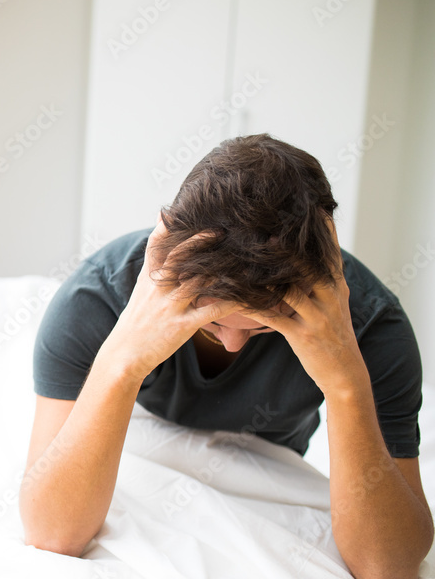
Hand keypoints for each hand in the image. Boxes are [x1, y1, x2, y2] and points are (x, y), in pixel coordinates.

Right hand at [103, 219, 241, 380]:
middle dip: (199, 241)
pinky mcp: (181, 326)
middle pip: (178, 257)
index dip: (168, 226)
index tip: (180, 209)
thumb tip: (163, 239)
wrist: (124, 355)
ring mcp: (169, 306)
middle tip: (221, 229)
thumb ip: (155, 267)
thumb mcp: (141, 292)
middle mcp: (157, 288)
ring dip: (221, 268)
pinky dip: (229, 301)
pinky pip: (210, 311)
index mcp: (148, 279)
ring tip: (242, 258)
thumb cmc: (136, 323)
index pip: (155, 245)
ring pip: (198, 281)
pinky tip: (246, 295)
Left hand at [240, 222, 367, 395]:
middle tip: (265, 230)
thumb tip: (304, 254)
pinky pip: (272, 318)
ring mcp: (318, 317)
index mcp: (337, 286)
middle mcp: (330, 297)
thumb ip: (319, 278)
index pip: (329, 252)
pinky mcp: (303, 335)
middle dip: (289, 249)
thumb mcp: (333, 302)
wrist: (344, 371)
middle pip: (310, 266)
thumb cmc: (331, 332)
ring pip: (288, 291)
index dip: (321, 230)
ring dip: (263, 277)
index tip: (309, 207)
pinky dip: (252, 307)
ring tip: (241, 261)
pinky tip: (234, 300)